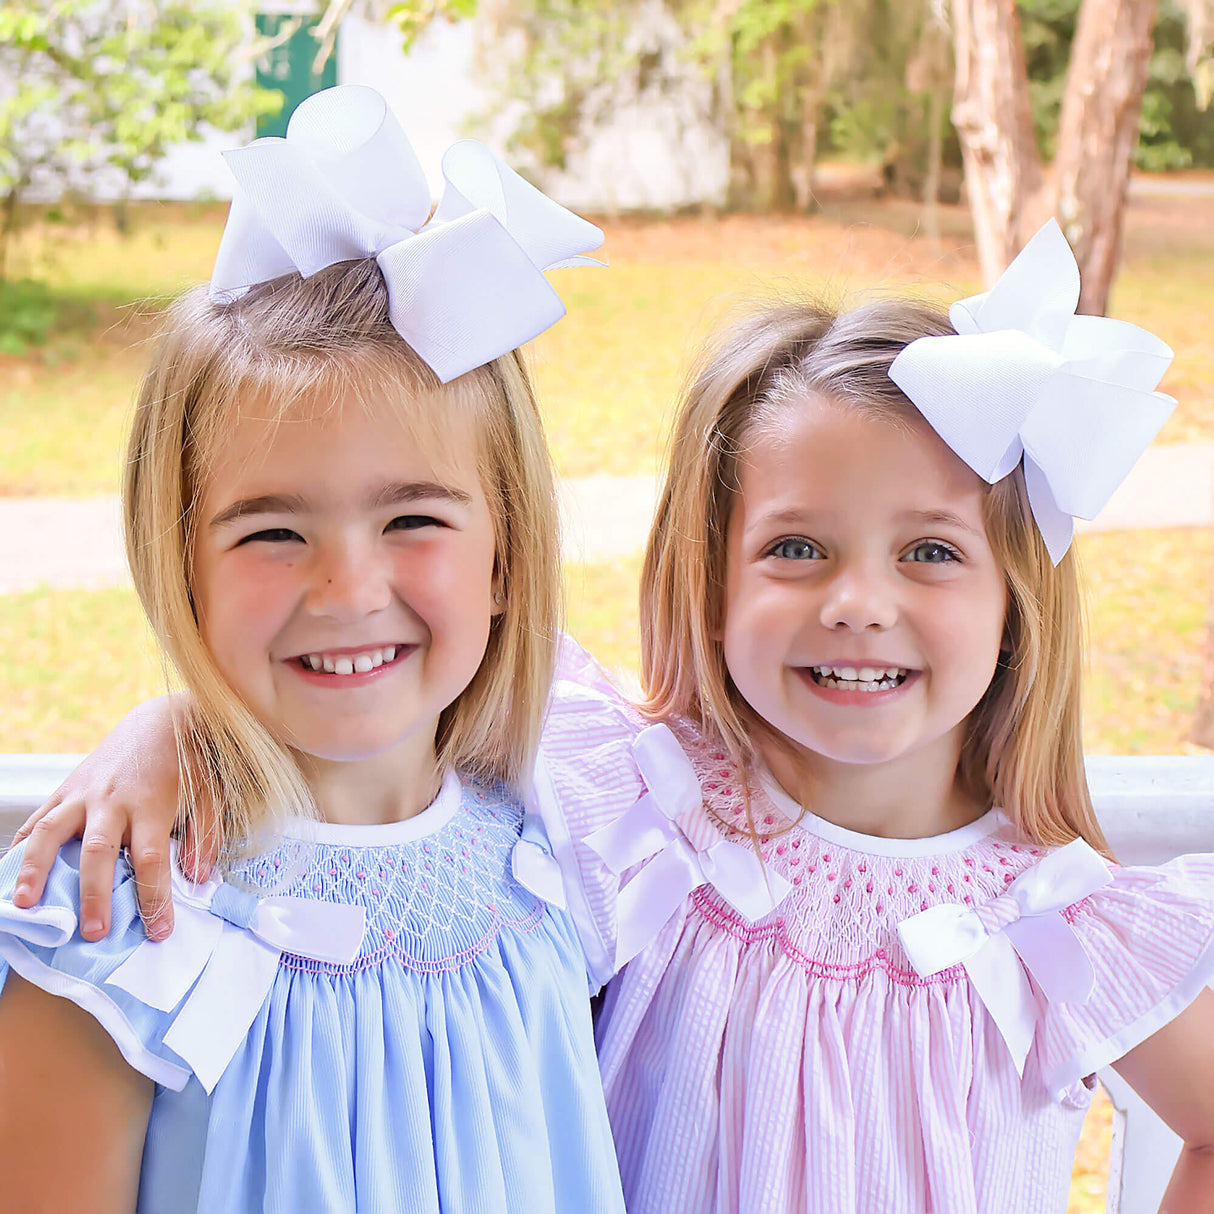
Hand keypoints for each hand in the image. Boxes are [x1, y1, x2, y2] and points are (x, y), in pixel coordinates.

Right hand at [10, 695, 218, 940]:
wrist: (160, 721)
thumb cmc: (188, 764)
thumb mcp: (208, 795)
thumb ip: (204, 835)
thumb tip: (197, 877)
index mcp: (151, 802)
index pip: (151, 857)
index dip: (154, 896)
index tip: (158, 931)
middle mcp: (112, 799)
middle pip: (98, 850)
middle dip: (95, 893)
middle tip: (94, 933)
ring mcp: (83, 793)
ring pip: (51, 832)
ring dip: (35, 870)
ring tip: (25, 906)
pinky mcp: (65, 789)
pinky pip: (37, 820)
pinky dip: (21, 848)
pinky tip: (11, 876)